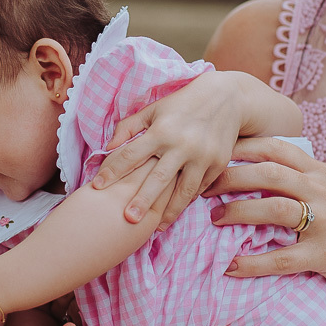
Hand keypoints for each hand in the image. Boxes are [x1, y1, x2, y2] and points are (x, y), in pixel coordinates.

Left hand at [92, 71, 244, 227]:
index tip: (97, 186)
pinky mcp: (218, 164)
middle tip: (128, 219)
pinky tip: (175, 213)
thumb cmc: (183, 103)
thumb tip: (107, 147)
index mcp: (162, 130)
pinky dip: (187, 201)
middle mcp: (182, 145)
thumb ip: (129, 127)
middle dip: (142, 200)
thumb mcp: (155, 108)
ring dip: (169, 211)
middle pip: (158, 179)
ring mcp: (203, 156)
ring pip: (183, 191)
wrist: (228, 98)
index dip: (112, 170)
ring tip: (155, 228)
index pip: (131, 154)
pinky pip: (200, 187)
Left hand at [205, 137, 325, 301]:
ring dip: (238, 214)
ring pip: (273, 210)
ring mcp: (325, 223)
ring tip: (214, 220)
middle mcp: (322, 191)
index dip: (242, 147)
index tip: (214, 152)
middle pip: (268, 174)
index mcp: (321, 173)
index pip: (276, 148)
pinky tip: (231, 267)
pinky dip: (253, 263)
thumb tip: (258, 171)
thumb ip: (302, 180)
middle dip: (229, 177)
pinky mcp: (325, 255)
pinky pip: (282, 259)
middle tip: (203, 187)